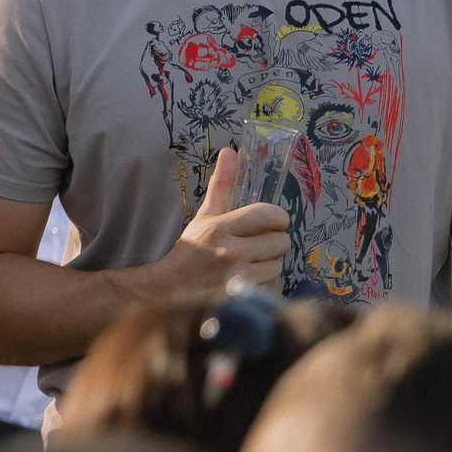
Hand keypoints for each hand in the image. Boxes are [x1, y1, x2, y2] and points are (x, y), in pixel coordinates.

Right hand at [148, 148, 288, 297]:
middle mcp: (232, 253)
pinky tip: (249, 280)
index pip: (269, 215)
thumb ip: (221, 185)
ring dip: (269, 264)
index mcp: (221, 228)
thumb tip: (230, 151)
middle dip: (273, 242)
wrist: (171, 291)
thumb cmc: (191, 251)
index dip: (277, 218)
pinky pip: (273, 286)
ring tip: (251, 264)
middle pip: (281, 242)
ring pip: (279, 265)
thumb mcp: (204, 216)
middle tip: (258, 244)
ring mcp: (239, 279)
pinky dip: (266, 283)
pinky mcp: (245, 299)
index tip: (272, 222)